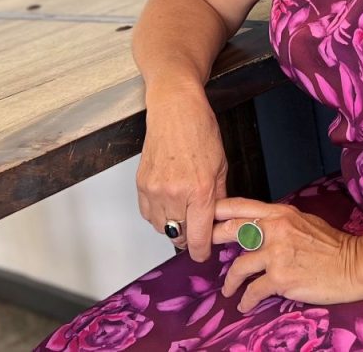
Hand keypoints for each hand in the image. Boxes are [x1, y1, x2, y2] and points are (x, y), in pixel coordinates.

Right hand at [136, 82, 227, 261]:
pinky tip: (169, 202)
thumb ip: (218, 197)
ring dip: (174, 226)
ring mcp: (155, 190)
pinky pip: (148, 214)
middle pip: (180, 236)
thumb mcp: (220, 165)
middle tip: (197, 229)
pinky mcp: (141, 184)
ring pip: (162, 227)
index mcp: (200, 190)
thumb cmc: (200, 130)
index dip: (202, 251)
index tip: (204, 254)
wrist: (175, 109)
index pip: (199, 236)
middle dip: (190, 237)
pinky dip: (159, 214)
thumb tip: (217, 220)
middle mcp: (175, 193)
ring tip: (183, 211)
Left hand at [214, 198, 362, 312]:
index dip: (217, 211)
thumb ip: (279, 222)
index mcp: (281, 213)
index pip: (240, 206)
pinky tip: (244, 304)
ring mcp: (277, 254)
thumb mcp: (304, 222)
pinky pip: (252, 291)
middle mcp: (276, 229)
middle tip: (201, 250)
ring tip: (228, 289)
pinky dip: (245, 300)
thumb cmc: (333, 245)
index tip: (202, 216)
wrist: (354, 265)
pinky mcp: (281, 278)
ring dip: (230, 281)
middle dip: (212, 240)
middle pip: (231, 230)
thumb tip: (258, 226)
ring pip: (238, 267)